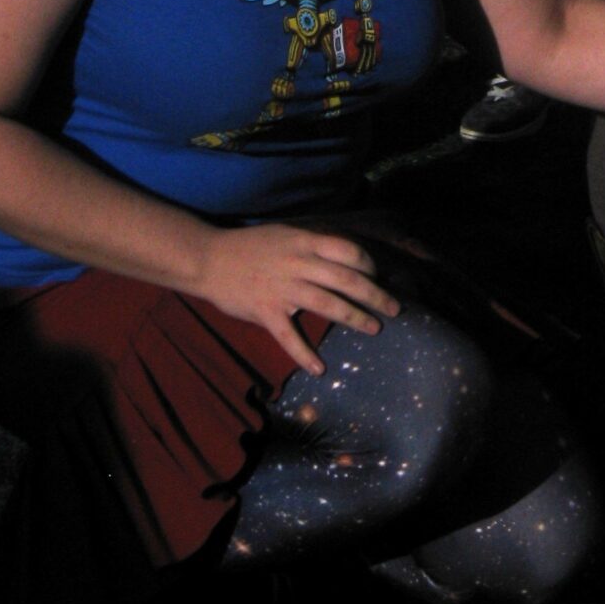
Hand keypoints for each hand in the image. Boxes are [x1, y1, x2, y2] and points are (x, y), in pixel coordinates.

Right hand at [193, 222, 398, 373]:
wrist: (209, 259)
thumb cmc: (251, 247)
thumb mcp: (286, 234)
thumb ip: (312, 245)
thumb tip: (344, 257)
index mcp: (304, 242)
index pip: (349, 251)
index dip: (369, 265)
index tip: (379, 276)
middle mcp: (298, 263)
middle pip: (347, 279)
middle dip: (375, 295)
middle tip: (395, 308)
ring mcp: (283, 288)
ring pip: (328, 305)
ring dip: (355, 318)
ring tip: (374, 328)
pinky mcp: (266, 311)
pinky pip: (289, 337)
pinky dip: (305, 355)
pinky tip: (320, 369)